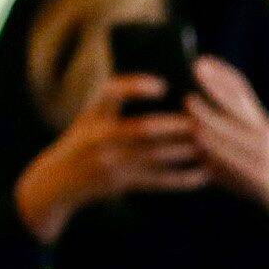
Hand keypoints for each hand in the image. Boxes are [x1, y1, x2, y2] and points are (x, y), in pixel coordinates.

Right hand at [12, 70, 203, 240]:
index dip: (135, 87)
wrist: (57, 181)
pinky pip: (157, 182)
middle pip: (142, 129)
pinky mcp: (121, 183)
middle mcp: (99, 137)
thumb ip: (115, 103)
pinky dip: (182, 179)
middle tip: (202, 120)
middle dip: (175, 125)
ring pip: (154, 156)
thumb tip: (163, 85)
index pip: (111, 93)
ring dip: (184, 150)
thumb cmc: (82, 141)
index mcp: (93, 115)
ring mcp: (111, 162)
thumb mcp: (90, 117)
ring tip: (210, 144)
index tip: (161, 85)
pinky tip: (204, 175)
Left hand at [188, 55, 268, 243]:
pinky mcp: (257, 174)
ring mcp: (262, 154)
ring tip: (188, 106)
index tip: (203, 61)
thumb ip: (234, 126)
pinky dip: (211, 148)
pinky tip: (197, 139)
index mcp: (263, 122)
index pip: (242, 91)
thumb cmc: (267, 170)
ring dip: (206, 119)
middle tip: (190, 83)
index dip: (222, 74)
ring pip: (228, 131)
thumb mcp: (258, 141)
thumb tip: (199, 109)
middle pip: (235, 106)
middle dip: (212, 92)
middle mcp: (265, 134)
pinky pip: (228, 158)